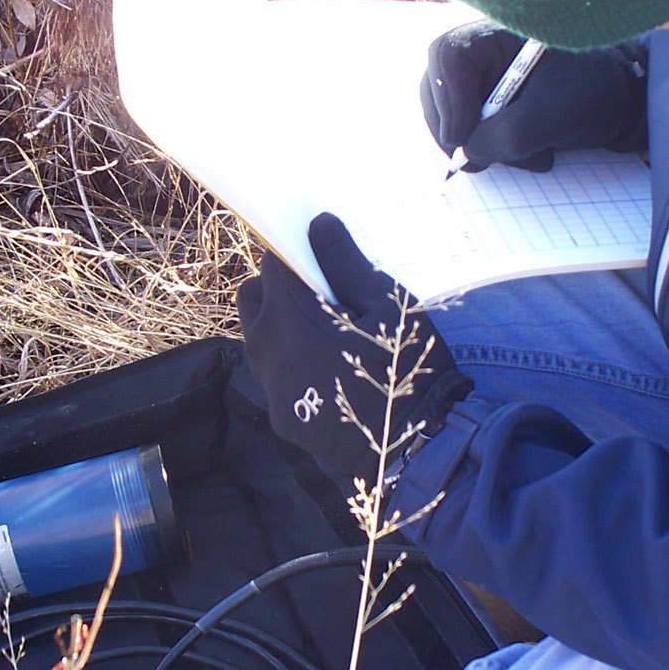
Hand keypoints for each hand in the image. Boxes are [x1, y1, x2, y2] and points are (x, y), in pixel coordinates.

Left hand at [237, 214, 472, 484]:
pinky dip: (293, 368)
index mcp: (290, 315)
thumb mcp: (386, 303)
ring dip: (282, 328)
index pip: (273, 262)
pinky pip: (276, 379)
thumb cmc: (406, 364)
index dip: (296, 253)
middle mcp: (267, 350)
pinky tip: (331, 377)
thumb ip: (345, 262)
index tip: (320, 259)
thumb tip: (318, 224)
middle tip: (324, 296)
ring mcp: (271, 388)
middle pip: (254, 299)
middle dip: (279, 288)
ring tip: (328, 337)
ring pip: (259, 340)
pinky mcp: (282, 418)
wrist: (415, 445)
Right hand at [419, 20, 647, 172]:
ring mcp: (486, 79)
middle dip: (458, 130)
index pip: (448, 56)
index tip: (463, 136)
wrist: (625, 102)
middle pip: (437, 88)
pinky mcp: (493, 105)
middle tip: (479, 160)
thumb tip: (467, 154)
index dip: (447, 98)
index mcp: (498, 34)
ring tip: (529, 156)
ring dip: (482, 146)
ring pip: (452, 116)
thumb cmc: (596, 93)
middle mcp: (486, 52)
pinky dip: (495, 151)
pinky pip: (472, 132)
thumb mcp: (551, 116)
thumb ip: (505, 135)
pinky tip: (531, 155)